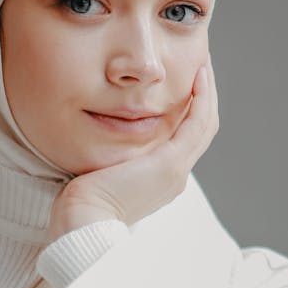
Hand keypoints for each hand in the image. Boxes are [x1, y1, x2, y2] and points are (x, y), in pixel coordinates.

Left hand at [49, 54, 218, 238]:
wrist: (84, 221)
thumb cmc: (81, 203)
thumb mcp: (97, 174)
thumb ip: (106, 157)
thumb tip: (95, 140)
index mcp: (160, 182)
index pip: (182, 141)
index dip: (187, 111)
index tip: (181, 85)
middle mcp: (174, 178)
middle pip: (200, 131)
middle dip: (202, 98)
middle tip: (200, 68)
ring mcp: (177, 172)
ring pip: (205, 125)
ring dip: (207, 93)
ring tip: (203, 65)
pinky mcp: (172, 164)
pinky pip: (198, 123)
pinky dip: (202, 98)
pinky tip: (199, 76)